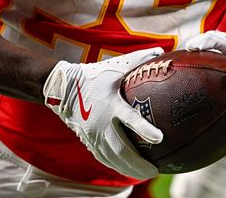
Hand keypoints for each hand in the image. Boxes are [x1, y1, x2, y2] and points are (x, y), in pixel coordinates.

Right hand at [43, 47, 164, 179]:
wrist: (63, 89)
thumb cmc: (95, 75)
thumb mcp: (117, 65)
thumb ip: (140, 59)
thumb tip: (162, 51)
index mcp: (111, 104)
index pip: (130, 119)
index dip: (144, 129)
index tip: (159, 138)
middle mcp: (101, 123)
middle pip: (121, 150)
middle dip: (138, 163)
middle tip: (155, 170)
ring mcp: (93, 135)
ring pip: (113, 159)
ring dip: (130, 169)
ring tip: (147, 174)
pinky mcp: (88, 142)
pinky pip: (104, 159)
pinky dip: (118, 167)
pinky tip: (130, 172)